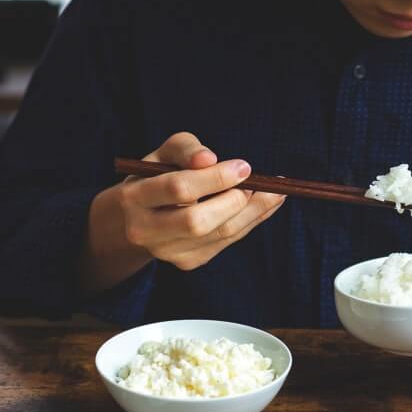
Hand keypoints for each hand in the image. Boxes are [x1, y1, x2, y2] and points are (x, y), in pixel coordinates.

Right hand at [79, 132, 284, 290]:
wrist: (137, 216)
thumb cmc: (157, 175)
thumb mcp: (163, 153)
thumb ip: (186, 149)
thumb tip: (209, 159)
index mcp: (134, 197)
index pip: (178, 188)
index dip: (215, 178)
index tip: (244, 167)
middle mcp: (145, 230)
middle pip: (196, 221)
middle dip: (235, 200)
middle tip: (262, 183)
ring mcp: (167, 252)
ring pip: (218, 234)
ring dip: (254, 212)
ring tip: (277, 192)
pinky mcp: (188, 262)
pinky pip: (226, 242)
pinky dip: (251, 222)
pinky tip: (265, 205)